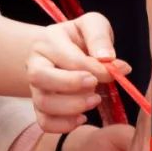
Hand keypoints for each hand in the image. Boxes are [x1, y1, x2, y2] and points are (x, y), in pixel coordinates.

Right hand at [27, 13, 128, 133]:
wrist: (62, 50)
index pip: (69, 58)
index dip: (95, 69)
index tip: (116, 71)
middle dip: (71, 85)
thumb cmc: (80, 38)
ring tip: (94, 101)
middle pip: (39, 77)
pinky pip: (44, 122)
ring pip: (42, 103)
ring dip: (71, 107)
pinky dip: (64, 125)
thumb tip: (108, 58)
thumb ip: (99, 37)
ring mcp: (35, 87)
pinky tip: (82, 118)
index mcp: (48, 41)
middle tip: (96, 87)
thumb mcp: (92, 25)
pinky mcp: (40, 106)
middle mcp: (35, 63)